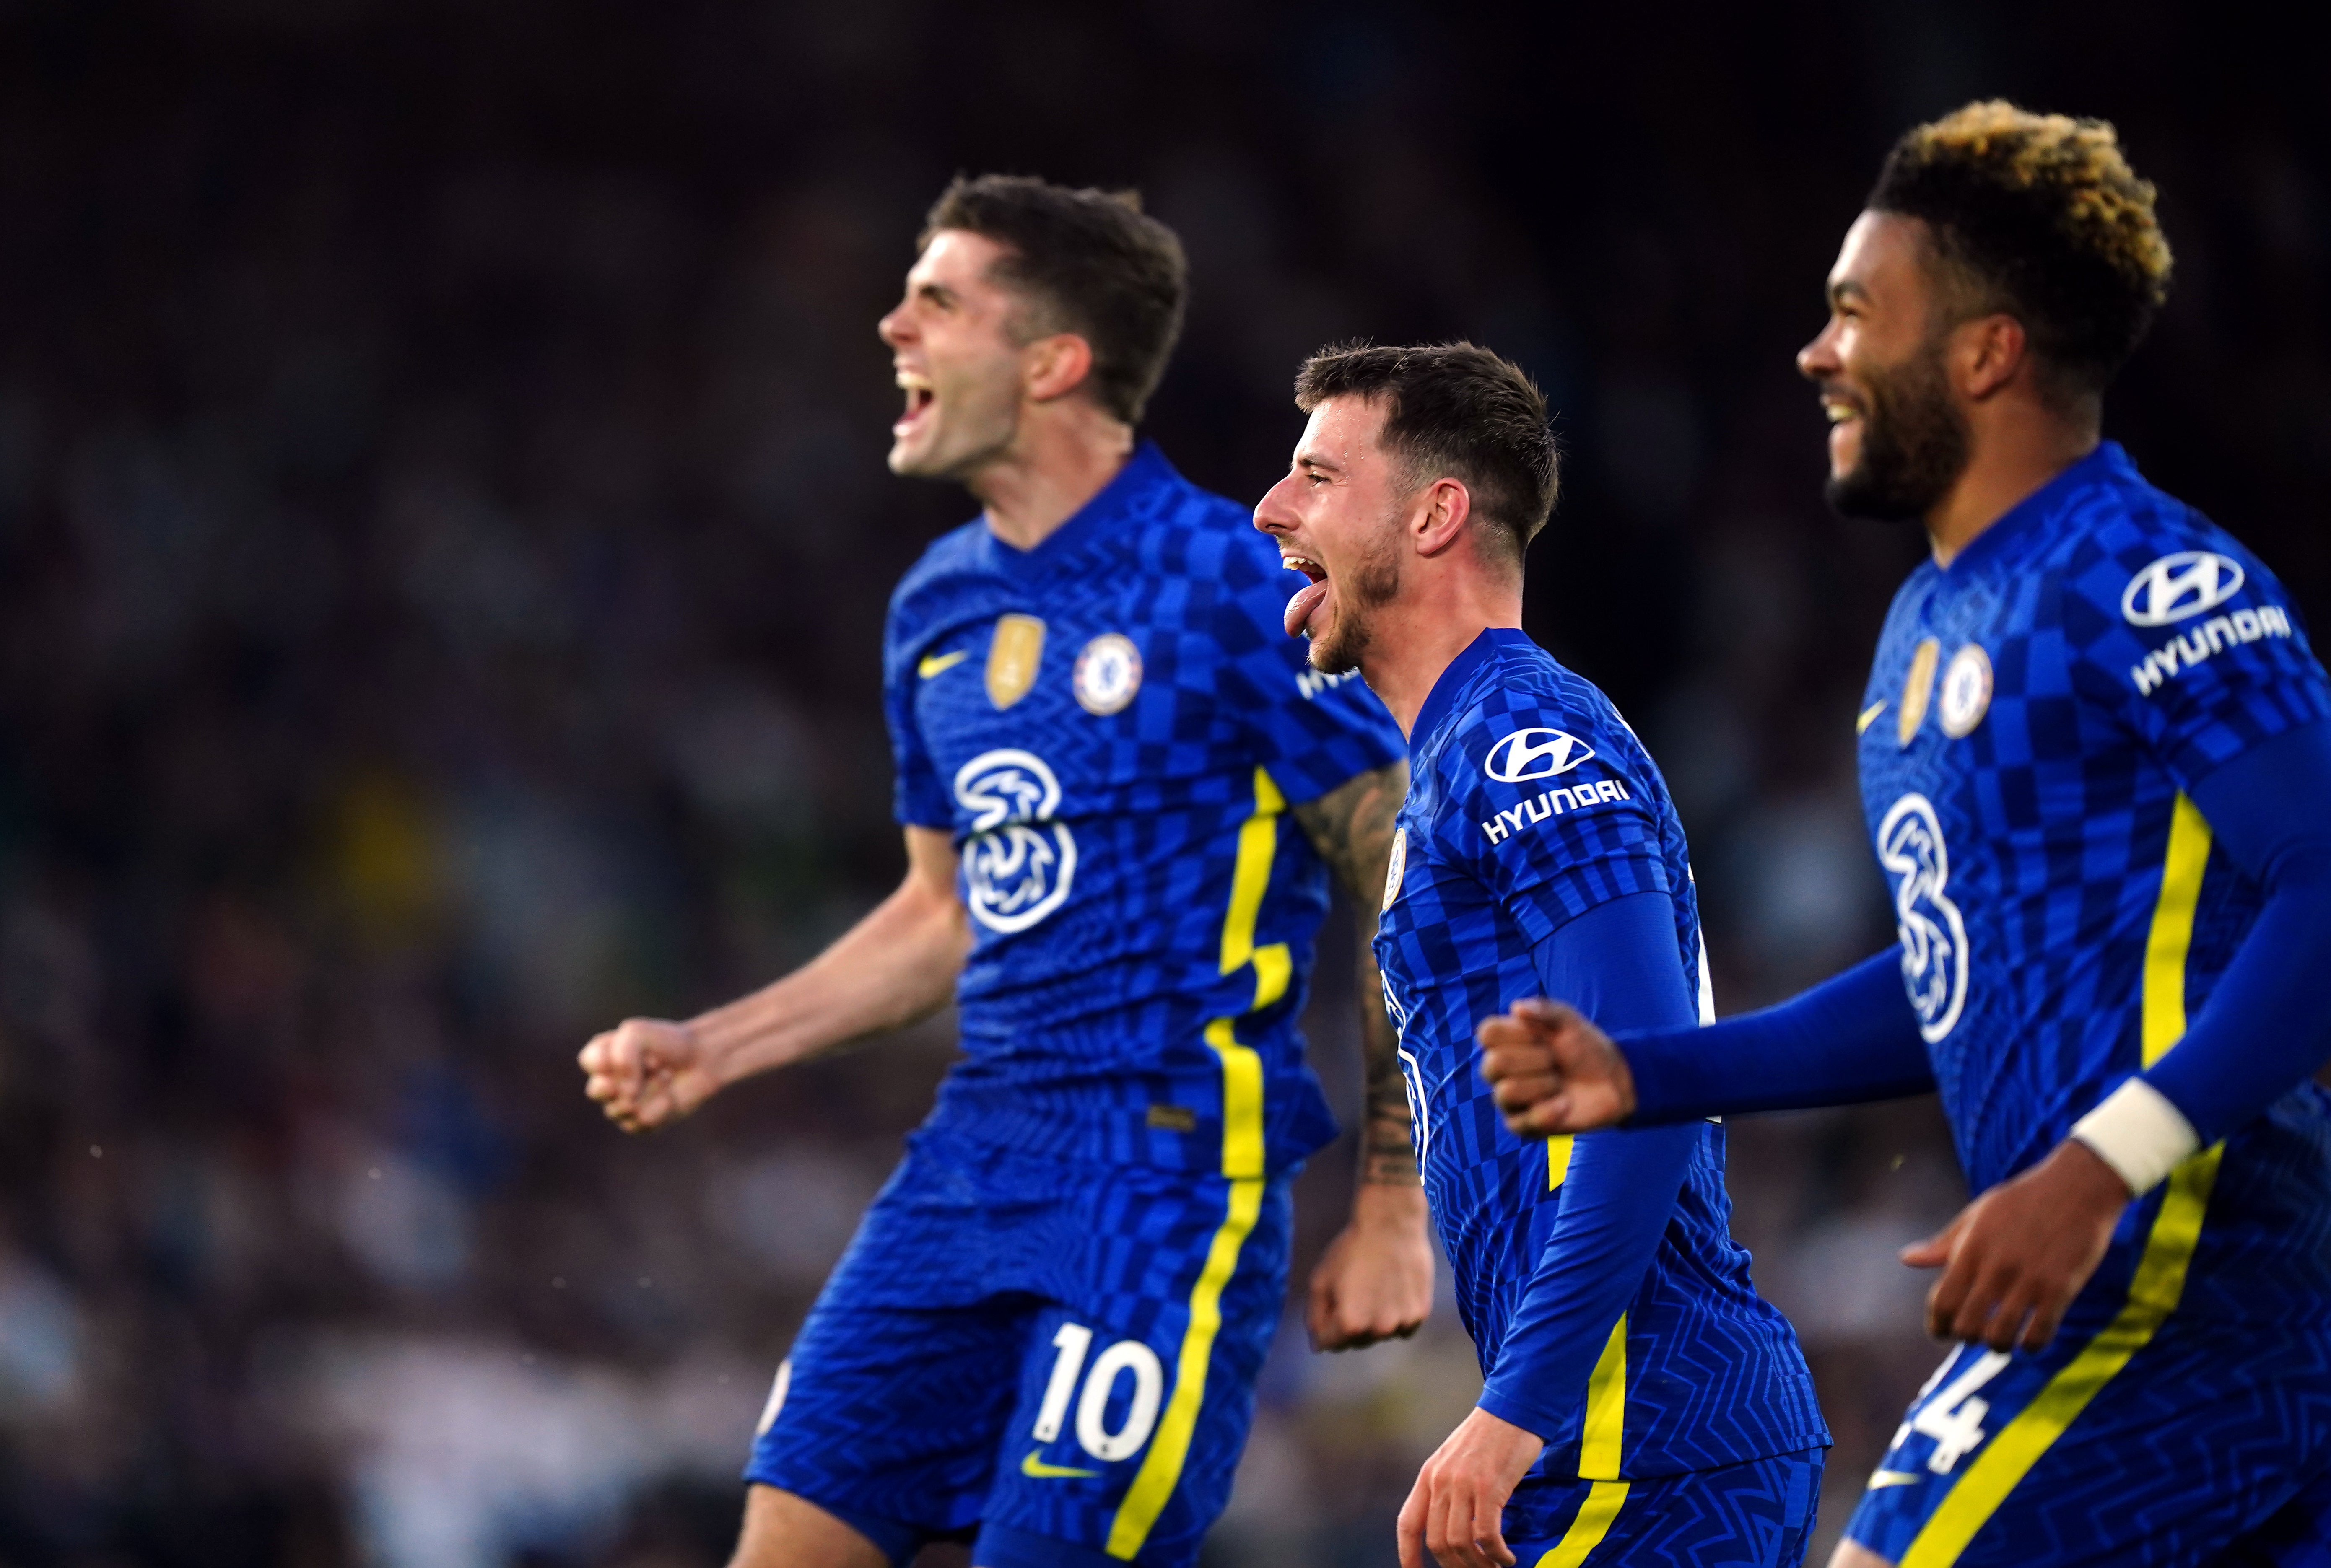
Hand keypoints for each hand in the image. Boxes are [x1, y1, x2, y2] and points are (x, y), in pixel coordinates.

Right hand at [579, 1017, 721, 1131]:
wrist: (701, 1059)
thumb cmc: (667, 1043)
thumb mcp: (639, 1033)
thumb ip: (622, 1056)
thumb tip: (627, 1095)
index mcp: (602, 1057)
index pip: (589, 1062)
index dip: (613, 1057)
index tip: (640, 1049)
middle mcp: (607, 1083)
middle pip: (597, 1091)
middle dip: (626, 1079)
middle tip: (653, 1065)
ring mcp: (621, 1106)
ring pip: (622, 1108)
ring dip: (651, 1088)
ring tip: (665, 1075)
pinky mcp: (639, 1123)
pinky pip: (641, 1121)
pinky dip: (660, 1106)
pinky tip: (669, 1097)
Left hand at [1308, 1183, 1433, 1350]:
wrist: (1391, 1223)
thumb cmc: (1350, 1250)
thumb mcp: (1320, 1280)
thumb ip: (1314, 1317)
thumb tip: (1318, 1347)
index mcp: (1350, 1323)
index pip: (1329, 1344)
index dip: (1325, 1325)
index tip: (1332, 1302)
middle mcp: (1378, 1330)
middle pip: (1356, 1343)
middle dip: (1350, 1324)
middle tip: (1354, 1291)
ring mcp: (1402, 1323)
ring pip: (1380, 1335)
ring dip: (1375, 1321)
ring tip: (1375, 1287)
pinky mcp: (1421, 1313)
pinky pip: (1403, 1327)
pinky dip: (1397, 1316)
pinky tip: (1394, 1290)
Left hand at [1397, 1405, 1543, 1567]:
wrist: (1512, 1407)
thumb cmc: (1489, 1436)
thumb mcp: (1454, 1459)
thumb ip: (1446, 1488)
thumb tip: (1450, 1527)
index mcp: (1428, 1475)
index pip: (1408, 1523)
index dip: (1407, 1555)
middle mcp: (1441, 1481)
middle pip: (1437, 1541)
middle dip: (1455, 1566)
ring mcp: (1464, 1484)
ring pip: (1460, 1543)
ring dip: (1479, 1565)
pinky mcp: (1489, 1487)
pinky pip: (1487, 1535)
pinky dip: (1497, 1554)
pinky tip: (1507, 1558)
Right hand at [1478, 999, 1636, 1137]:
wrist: (1613, 1081)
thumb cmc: (1586, 1047)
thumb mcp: (1570, 1021)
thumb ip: (1545, 1010)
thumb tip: (1516, 1008)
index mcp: (1506, 1041)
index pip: (1487, 1033)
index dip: (1517, 1033)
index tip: (1542, 1035)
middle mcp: (1501, 1071)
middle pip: (1493, 1064)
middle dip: (1534, 1059)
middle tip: (1555, 1060)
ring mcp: (1509, 1100)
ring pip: (1505, 1092)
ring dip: (1542, 1085)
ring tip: (1559, 1083)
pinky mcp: (1523, 1126)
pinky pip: (1522, 1120)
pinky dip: (1550, 1110)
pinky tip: (1566, 1103)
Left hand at [1901, 1138, 2132, 1349]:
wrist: (2077, 1186)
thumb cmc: (2022, 1201)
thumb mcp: (1977, 1215)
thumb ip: (1944, 1243)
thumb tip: (1906, 1259)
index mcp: (1971, 1249)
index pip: (1943, 1301)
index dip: (1938, 1325)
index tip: (1941, 1332)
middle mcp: (1996, 1267)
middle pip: (1967, 1325)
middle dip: (1966, 1337)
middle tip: (1974, 1334)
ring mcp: (2029, 1279)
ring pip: (2001, 1335)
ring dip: (1997, 1346)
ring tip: (2000, 1340)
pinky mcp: (2061, 1288)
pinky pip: (2039, 1334)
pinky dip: (2030, 1346)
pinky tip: (2029, 1339)